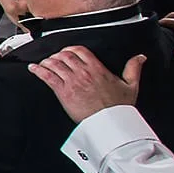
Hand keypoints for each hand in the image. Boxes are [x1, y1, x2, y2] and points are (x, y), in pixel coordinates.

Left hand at [28, 47, 144, 121]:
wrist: (110, 123)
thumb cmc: (119, 107)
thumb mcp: (131, 85)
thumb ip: (133, 68)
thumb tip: (140, 57)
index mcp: (97, 68)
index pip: (79, 50)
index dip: (71, 49)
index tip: (67, 51)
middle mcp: (83, 72)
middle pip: (64, 56)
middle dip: (57, 55)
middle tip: (54, 59)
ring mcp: (72, 81)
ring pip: (55, 64)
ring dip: (47, 62)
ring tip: (43, 63)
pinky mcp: (63, 92)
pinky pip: (48, 77)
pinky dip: (38, 70)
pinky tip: (33, 68)